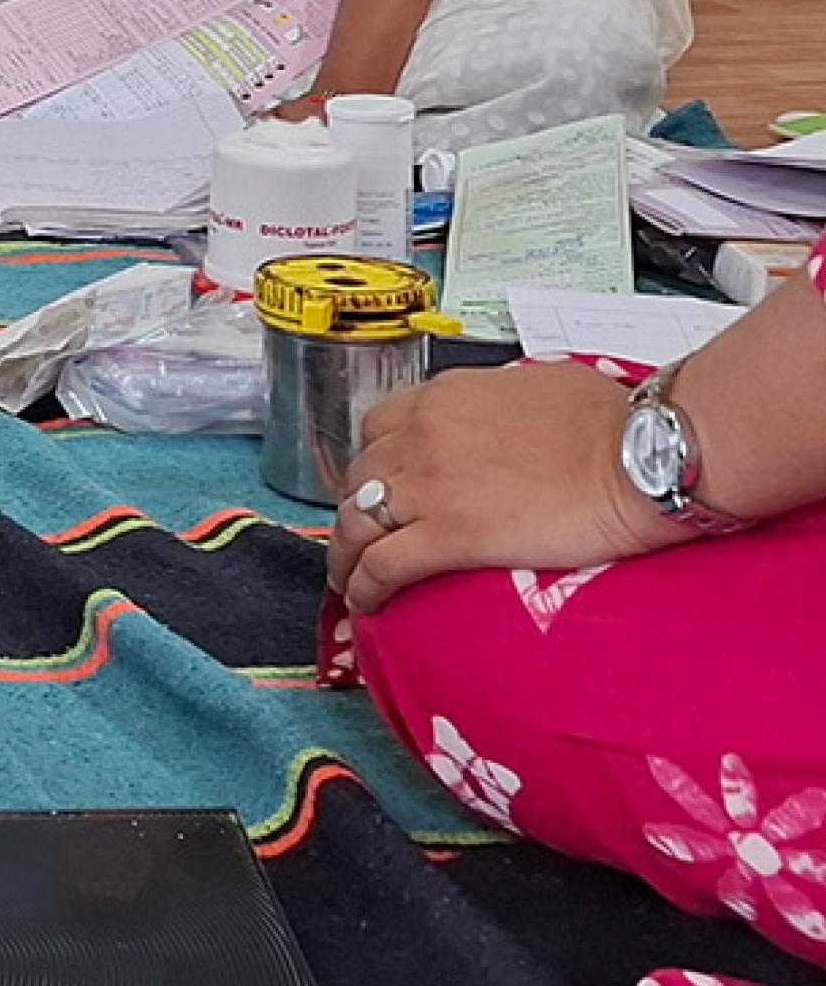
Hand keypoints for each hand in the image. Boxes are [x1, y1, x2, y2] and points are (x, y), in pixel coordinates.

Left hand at [327, 357, 683, 613]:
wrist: (639, 456)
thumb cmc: (611, 421)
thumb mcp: (539, 383)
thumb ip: (502, 402)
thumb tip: (507, 413)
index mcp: (444, 397)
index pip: (379, 427)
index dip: (374, 462)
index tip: (379, 486)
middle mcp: (423, 434)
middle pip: (360, 475)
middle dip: (356, 508)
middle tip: (363, 536)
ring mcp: (430, 484)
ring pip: (357, 521)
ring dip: (346, 553)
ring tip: (348, 578)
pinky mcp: (449, 534)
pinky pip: (384, 563)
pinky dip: (365, 585)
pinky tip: (365, 601)